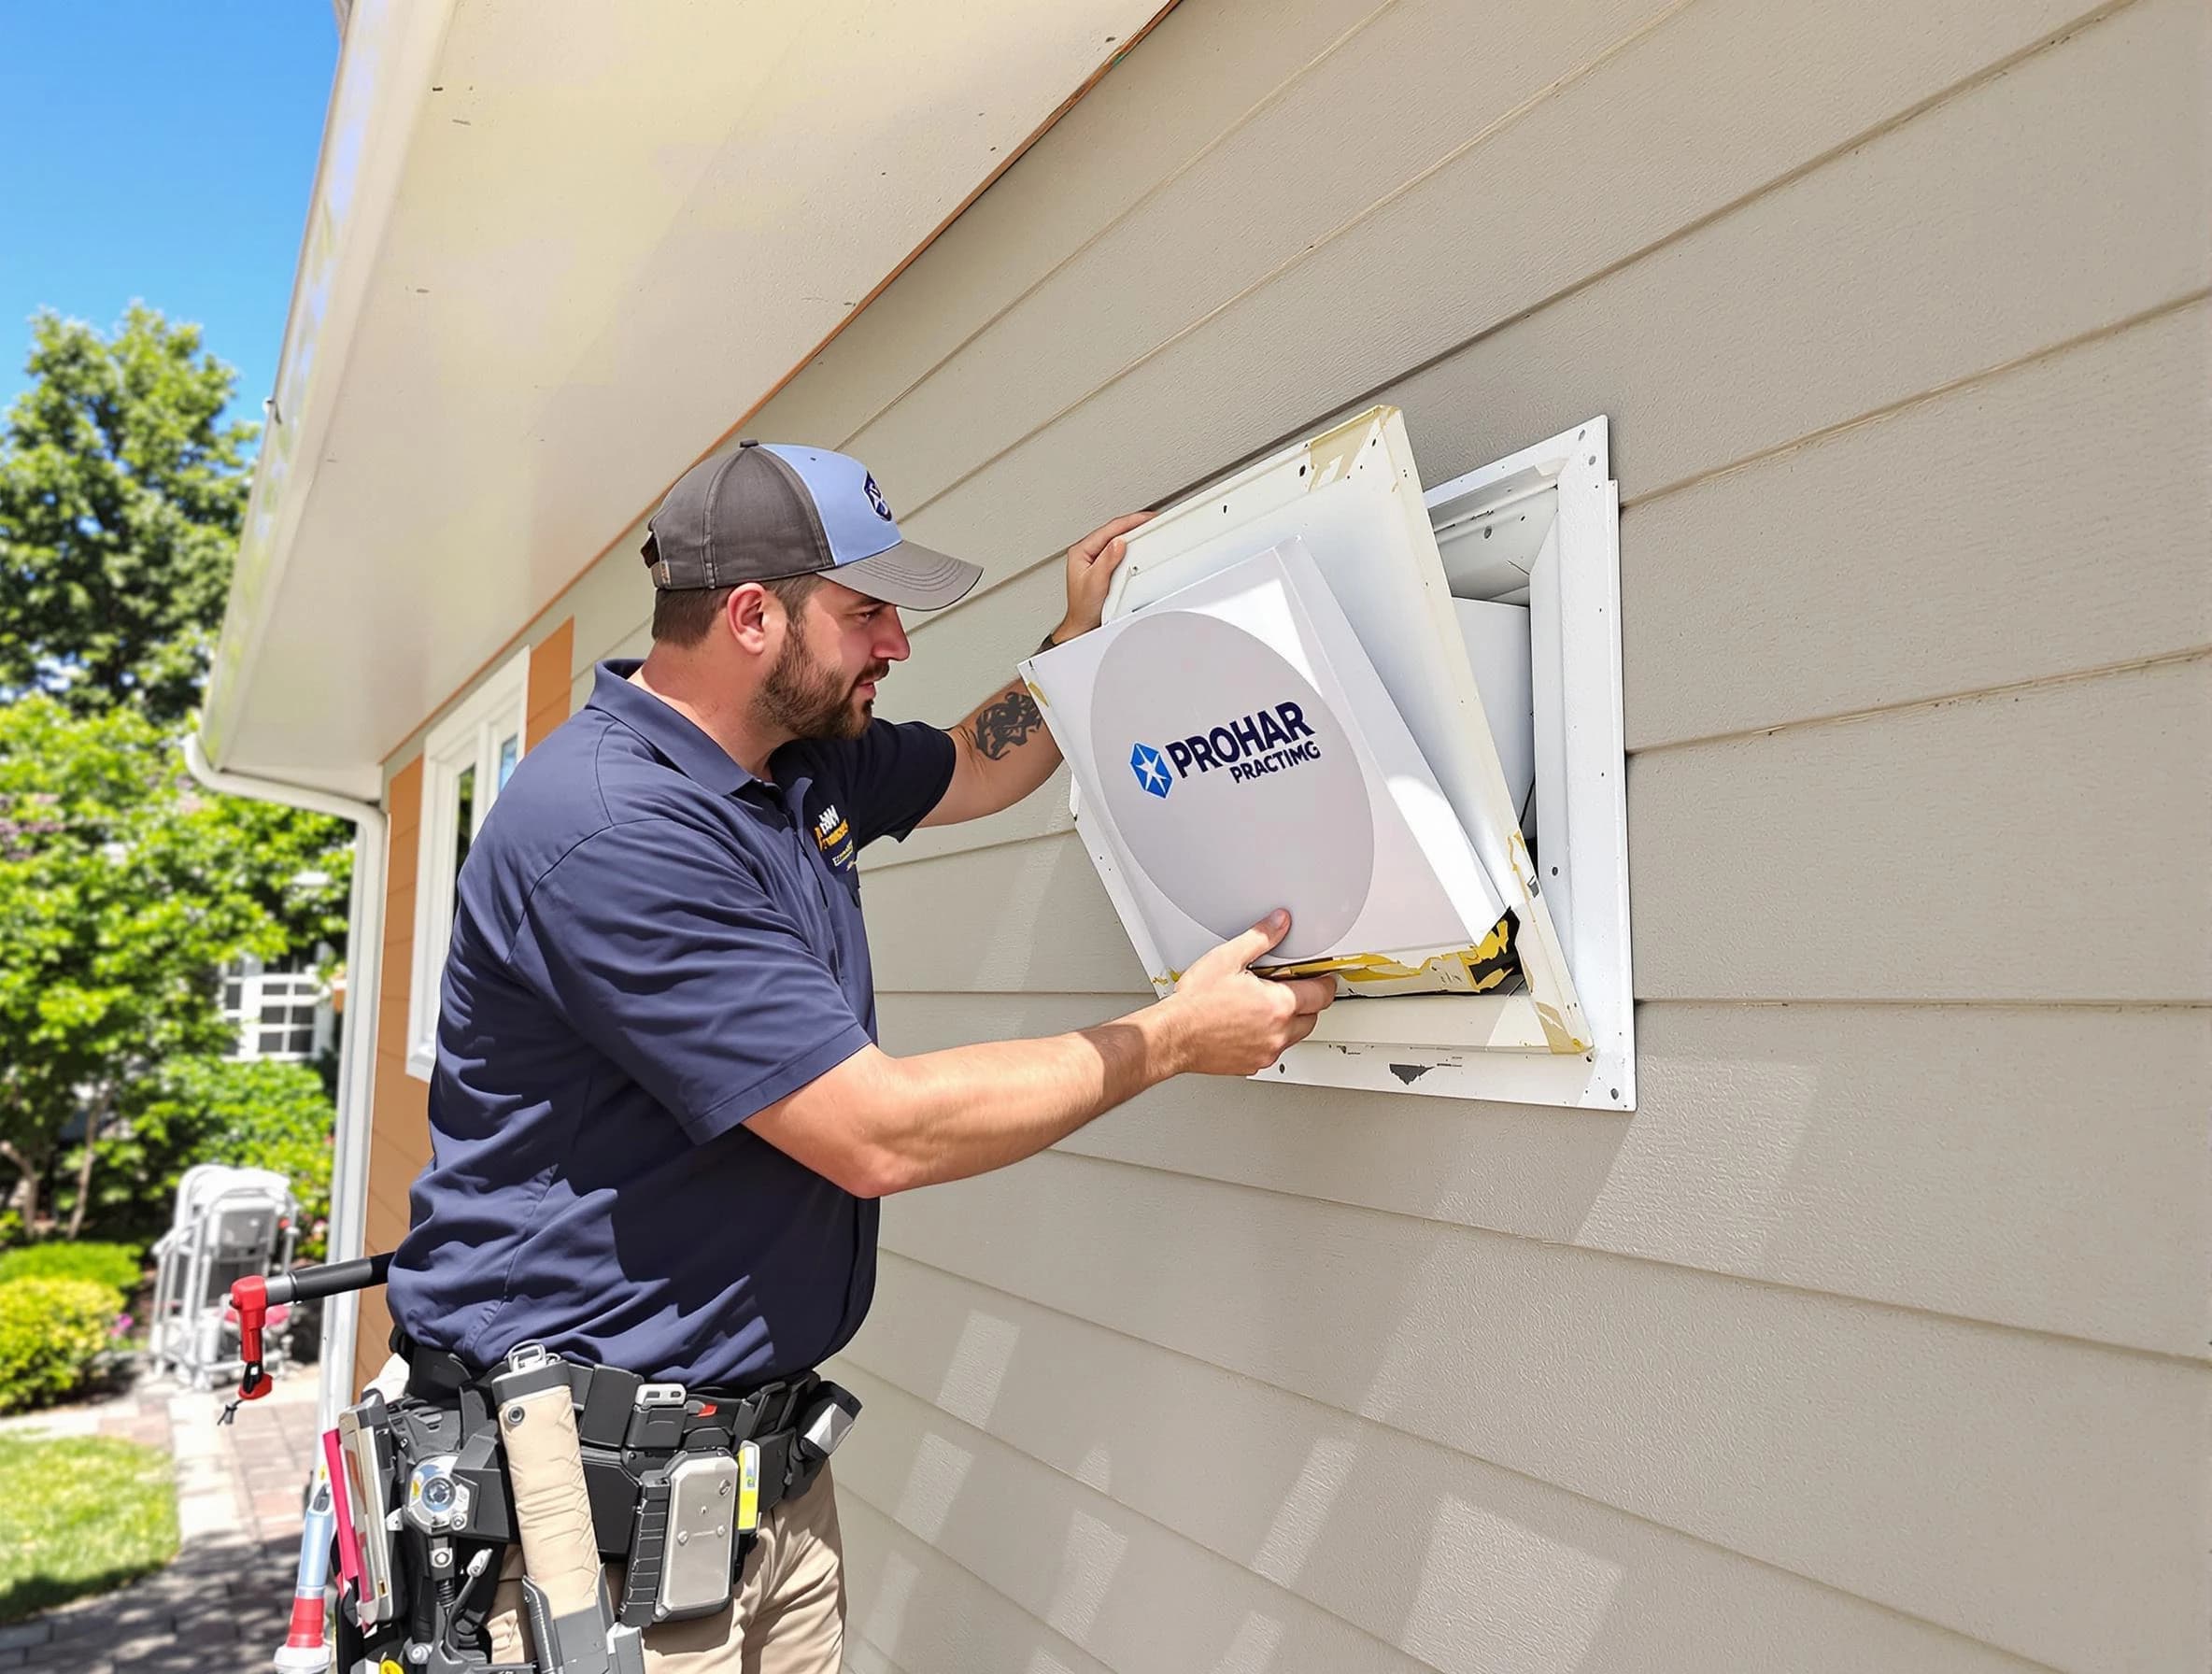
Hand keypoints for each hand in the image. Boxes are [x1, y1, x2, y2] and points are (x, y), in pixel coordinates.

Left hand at [1054, 512, 1153, 641]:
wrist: (1083, 626)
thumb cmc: (1084, 608)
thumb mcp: (1095, 583)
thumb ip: (1106, 562)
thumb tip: (1118, 543)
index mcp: (1081, 552)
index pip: (1108, 530)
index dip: (1129, 522)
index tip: (1145, 518)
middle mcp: (1087, 553)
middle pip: (1113, 531)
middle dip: (1133, 524)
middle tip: (1151, 520)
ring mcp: (1095, 559)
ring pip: (1117, 540)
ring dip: (1132, 534)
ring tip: (1148, 528)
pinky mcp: (1103, 567)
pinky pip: (1119, 551)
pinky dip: (1131, 547)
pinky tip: (1139, 545)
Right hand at [1159, 910, 1336, 1076]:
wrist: (1174, 1035)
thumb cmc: (1196, 1003)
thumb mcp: (1228, 958)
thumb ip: (1260, 938)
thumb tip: (1279, 923)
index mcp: (1278, 1004)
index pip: (1321, 994)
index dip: (1325, 982)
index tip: (1322, 977)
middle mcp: (1278, 1032)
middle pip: (1312, 1018)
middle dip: (1307, 1002)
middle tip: (1292, 988)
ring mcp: (1266, 1052)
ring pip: (1294, 1036)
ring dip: (1289, 1022)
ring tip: (1266, 1005)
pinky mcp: (1253, 1065)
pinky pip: (1273, 1051)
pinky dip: (1269, 1038)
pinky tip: (1251, 1025)